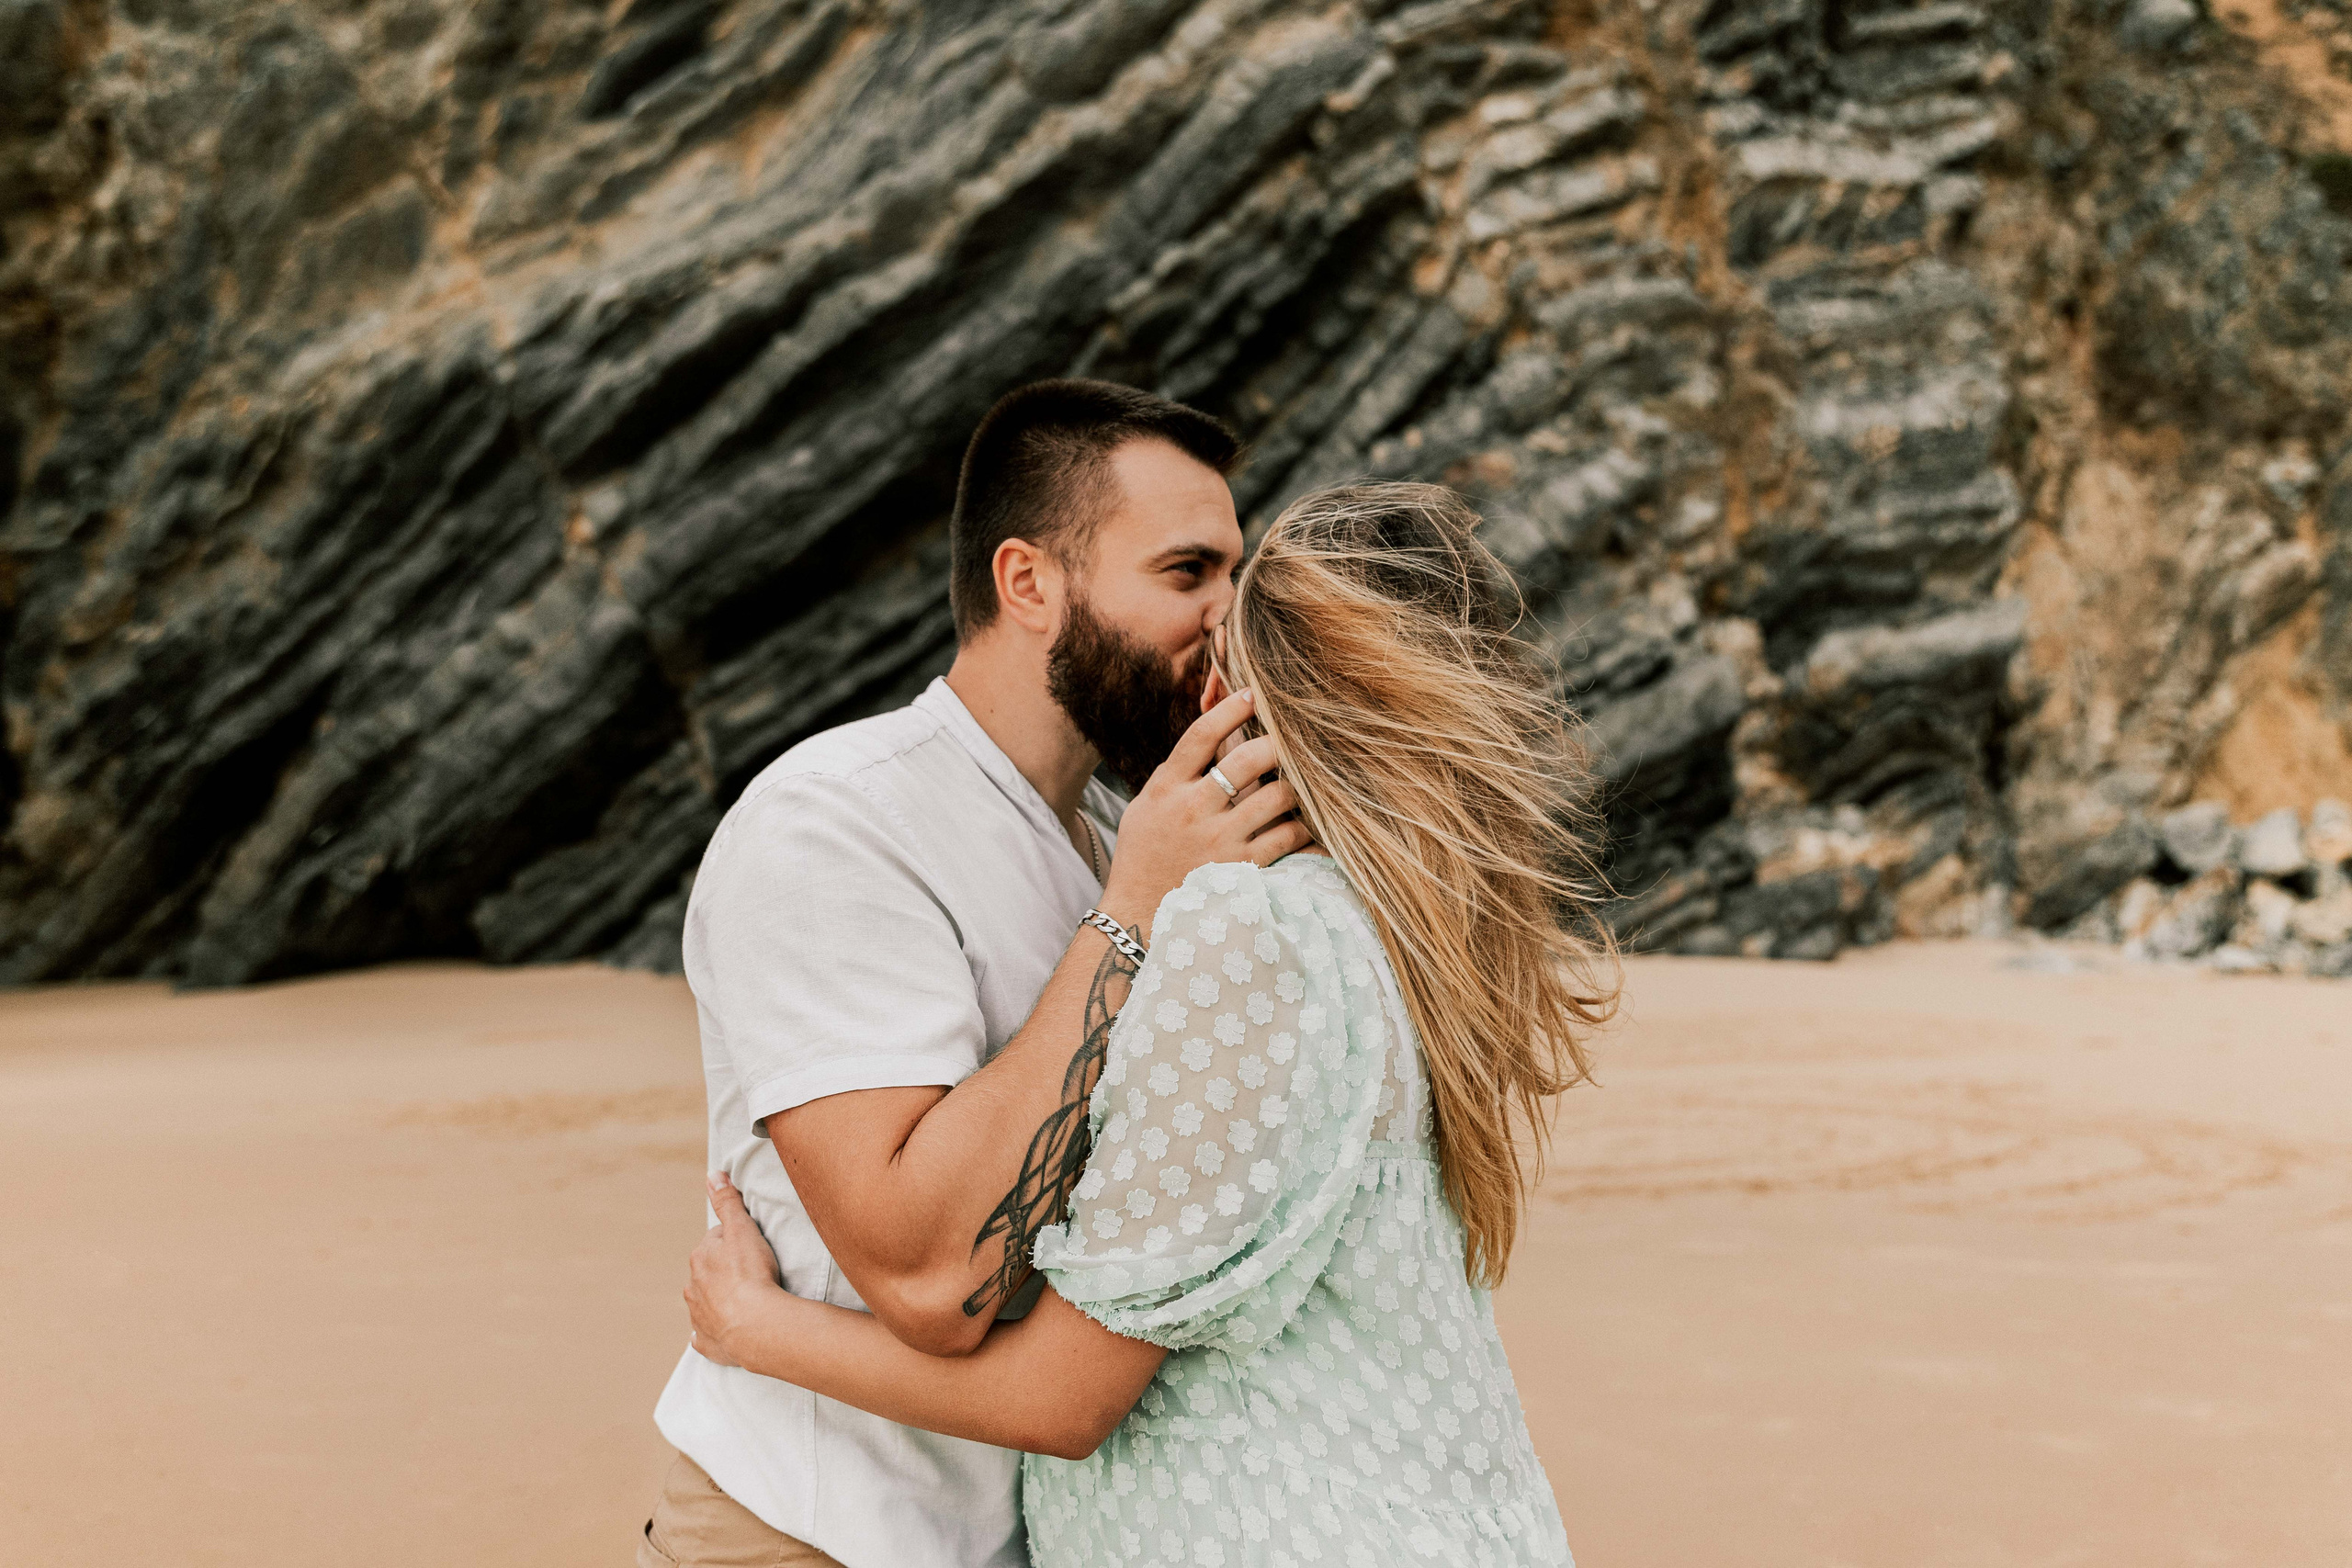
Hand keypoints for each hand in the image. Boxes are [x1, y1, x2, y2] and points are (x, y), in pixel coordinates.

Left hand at [686, 1173, 782, 1368]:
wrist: (755, 1325)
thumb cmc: (750, 1273)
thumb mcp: (741, 1228)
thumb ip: (727, 1201)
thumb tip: (713, 1175)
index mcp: (700, 1259)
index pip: (715, 1242)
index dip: (734, 1242)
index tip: (751, 1248)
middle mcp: (693, 1288)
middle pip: (708, 1273)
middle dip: (724, 1271)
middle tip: (752, 1273)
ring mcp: (699, 1317)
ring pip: (705, 1303)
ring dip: (719, 1300)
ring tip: (745, 1301)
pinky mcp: (709, 1343)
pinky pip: (706, 1336)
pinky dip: (713, 1333)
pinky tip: (725, 1331)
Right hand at [1097, 688, 1312, 928]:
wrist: (1140, 916)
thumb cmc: (1144, 856)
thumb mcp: (1146, 807)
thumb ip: (1175, 774)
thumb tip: (1211, 737)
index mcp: (1167, 788)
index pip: (1201, 734)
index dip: (1231, 707)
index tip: (1253, 693)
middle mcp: (1194, 809)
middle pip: (1249, 758)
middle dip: (1277, 743)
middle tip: (1291, 741)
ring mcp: (1220, 840)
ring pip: (1278, 795)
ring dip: (1296, 785)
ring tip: (1303, 782)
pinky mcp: (1244, 868)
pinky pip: (1289, 837)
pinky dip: (1306, 827)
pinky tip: (1312, 822)